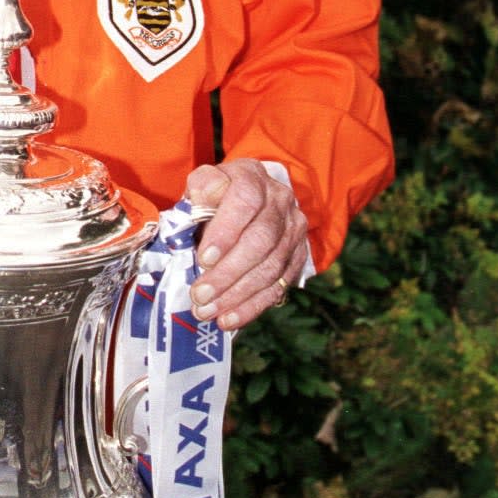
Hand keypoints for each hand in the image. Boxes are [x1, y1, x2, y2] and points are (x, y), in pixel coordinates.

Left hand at [184, 159, 309, 330]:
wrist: (249, 200)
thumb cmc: (217, 196)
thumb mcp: (203, 184)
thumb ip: (201, 189)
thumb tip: (201, 198)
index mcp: (253, 178)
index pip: (245, 201)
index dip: (226, 232)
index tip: (204, 259)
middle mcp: (280, 201)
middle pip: (261, 241)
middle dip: (228, 273)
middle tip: (199, 296)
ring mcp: (293, 229)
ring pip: (271, 267)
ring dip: (238, 295)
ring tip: (208, 311)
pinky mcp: (298, 255)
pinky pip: (279, 285)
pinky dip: (253, 306)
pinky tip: (229, 319)